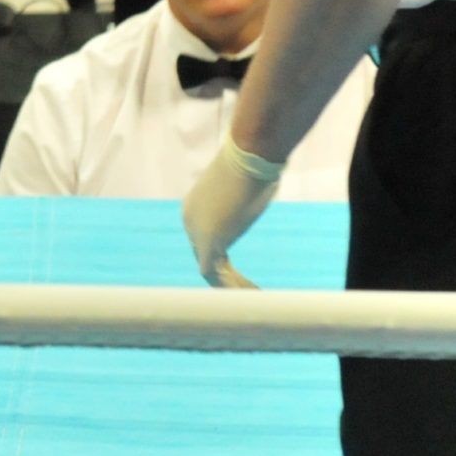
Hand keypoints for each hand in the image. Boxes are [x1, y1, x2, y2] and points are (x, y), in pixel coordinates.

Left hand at [183, 134, 283, 287]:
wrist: (250, 156)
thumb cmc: (255, 164)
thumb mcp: (249, 184)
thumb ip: (249, 196)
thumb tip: (265, 183)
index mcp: (194, 208)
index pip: (205, 243)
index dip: (224, 263)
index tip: (243, 277)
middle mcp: (189, 222)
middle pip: (205, 259)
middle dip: (227, 279)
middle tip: (251, 292)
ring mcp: (195, 232)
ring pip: (210, 271)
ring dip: (232, 288)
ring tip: (255, 298)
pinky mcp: (208, 240)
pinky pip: (213, 273)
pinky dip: (231, 288)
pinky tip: (252, 296)